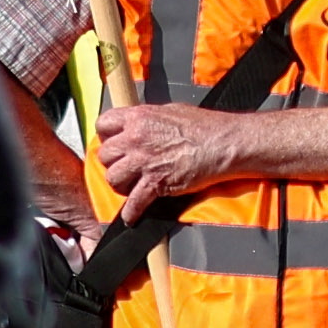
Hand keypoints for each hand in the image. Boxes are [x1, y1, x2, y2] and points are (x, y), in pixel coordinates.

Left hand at [86, 98, 252, 201]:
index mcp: (139, 117)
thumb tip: (141, 126)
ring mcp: (144, 162)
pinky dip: (132, 212)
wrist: (223, 143)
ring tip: (130, 187)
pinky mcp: (155, 184)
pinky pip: (134, 202)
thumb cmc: (205, 126)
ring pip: (113, 179)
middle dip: (113, 163)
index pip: (103, 125)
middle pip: (105, 155)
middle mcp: (136, 138)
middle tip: (125, 167)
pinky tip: (132, 216)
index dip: (107, 136)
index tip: (114, 143)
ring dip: (121, 185)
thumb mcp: (170, 111)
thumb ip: (149, 119)